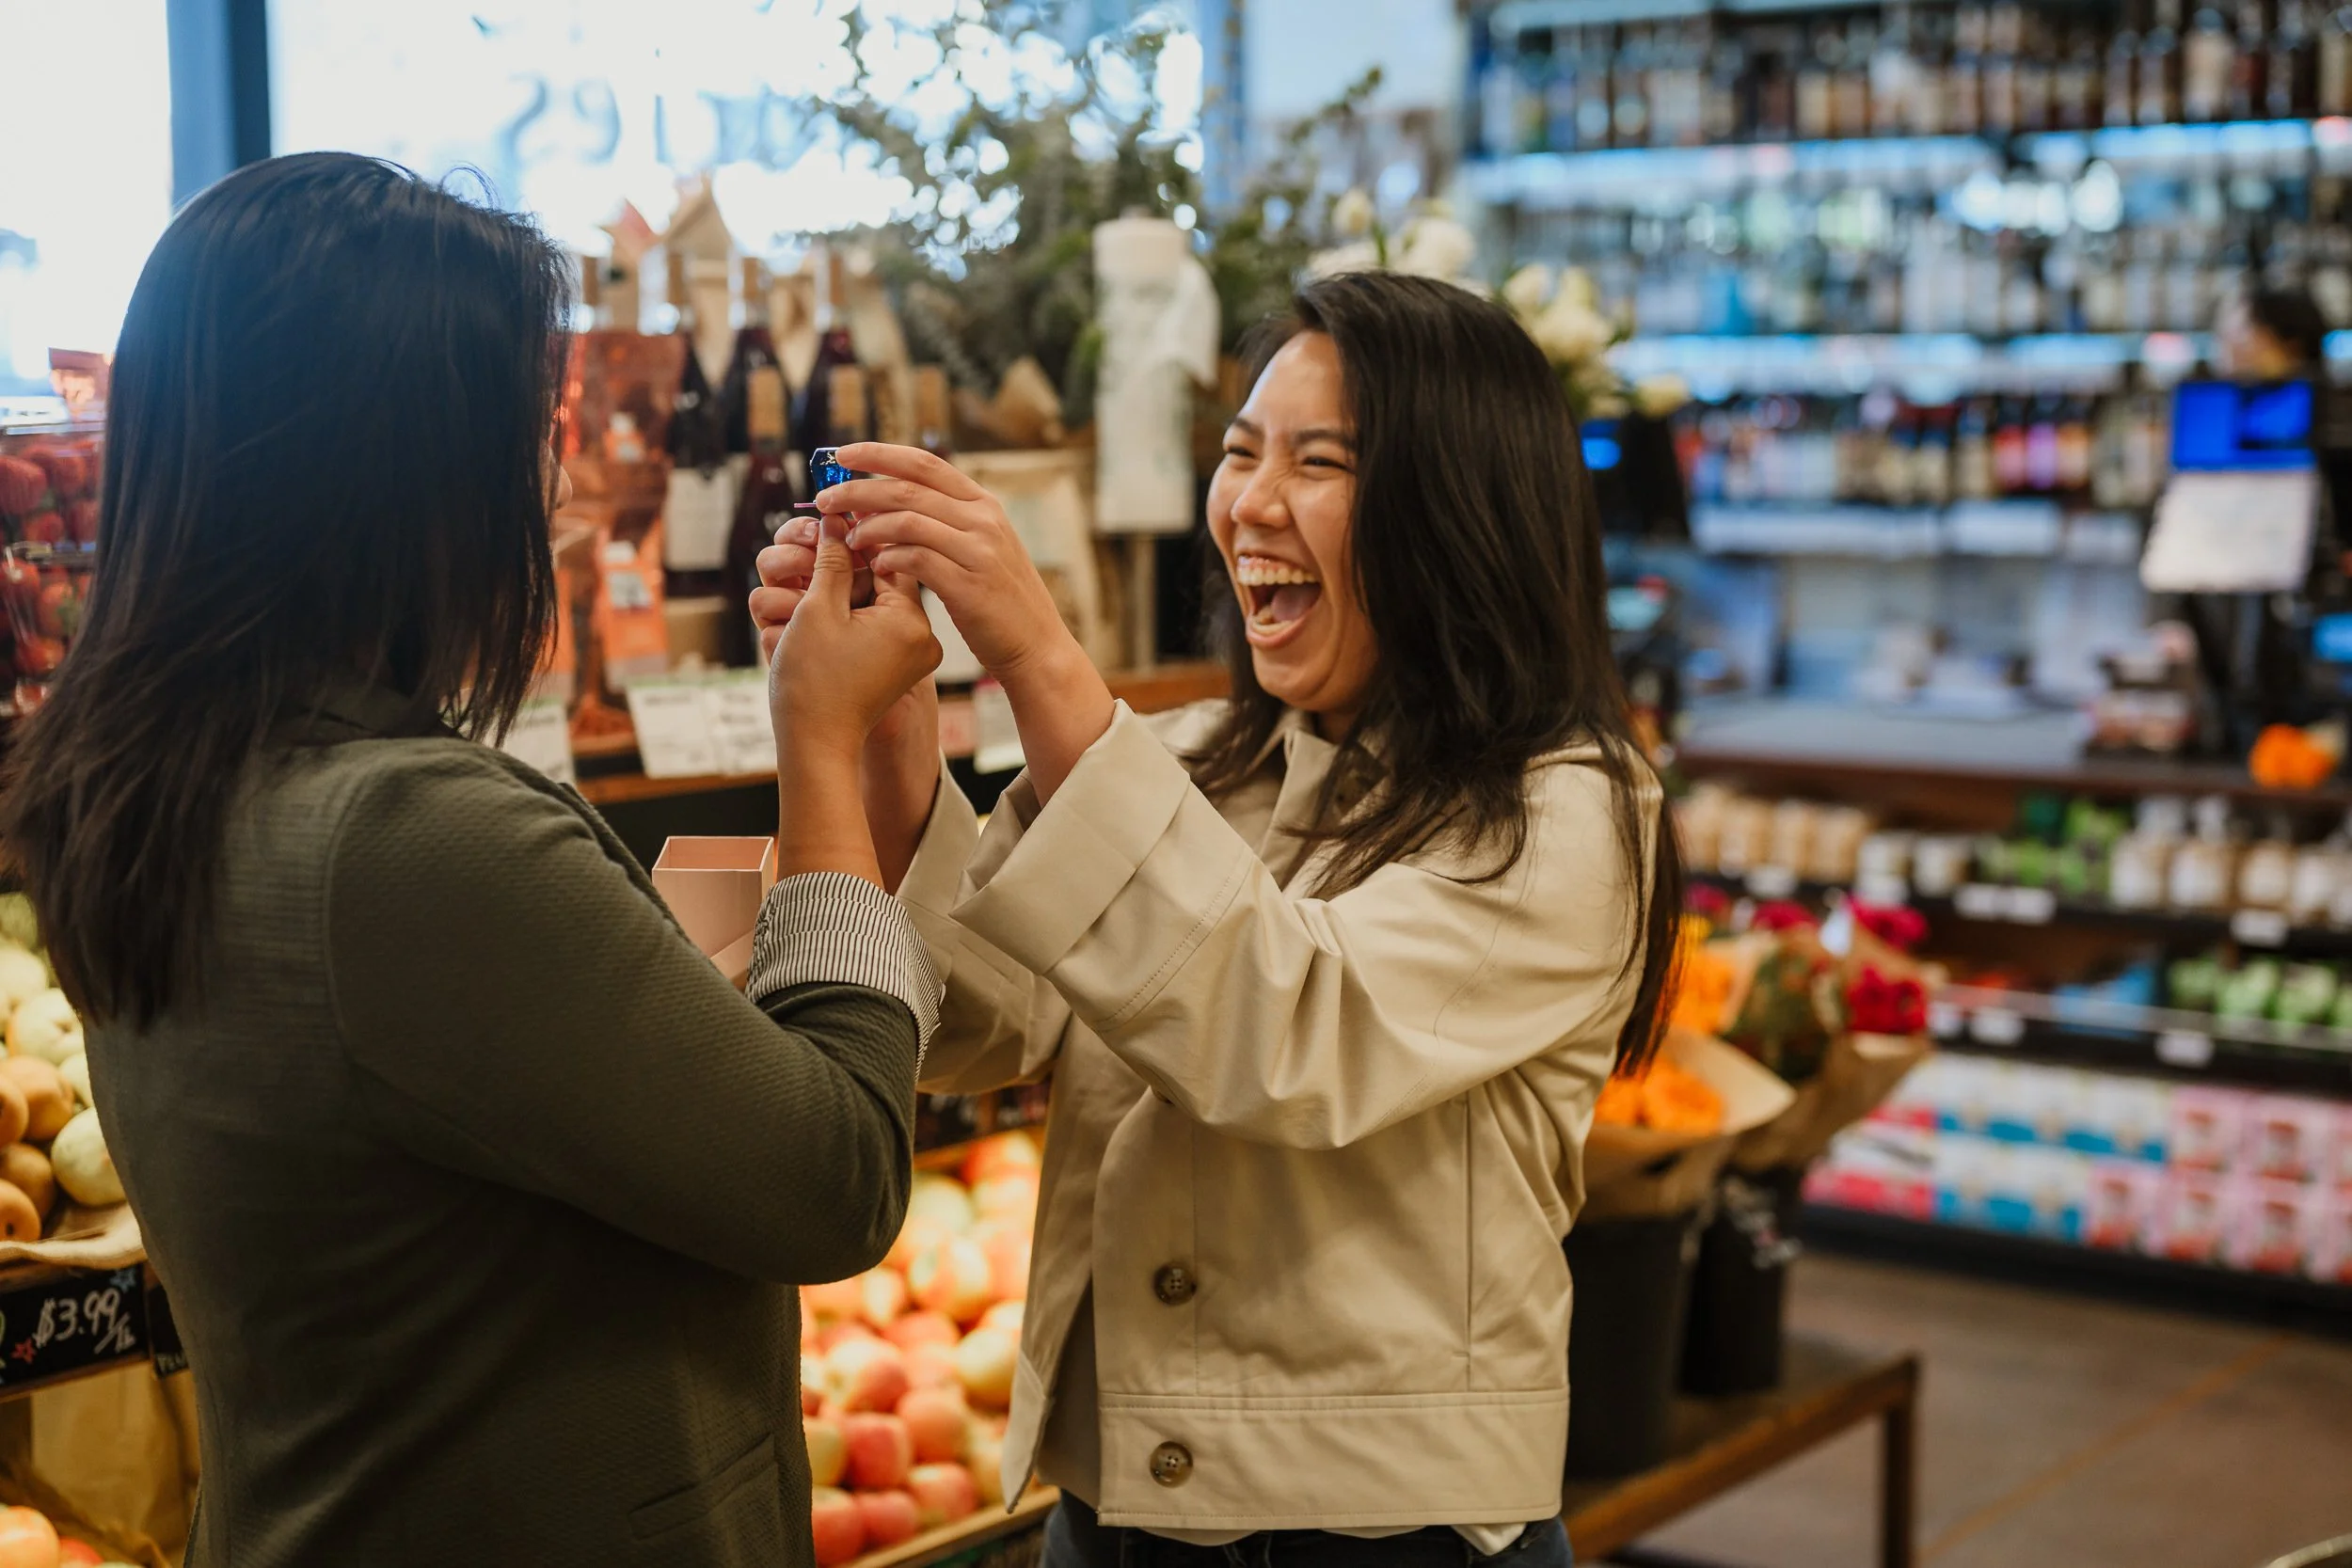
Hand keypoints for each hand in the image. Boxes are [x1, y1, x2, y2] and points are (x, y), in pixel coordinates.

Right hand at [759, 514, 940, 888]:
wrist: (813, 749)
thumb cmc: (813, 684)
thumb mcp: (818, 609)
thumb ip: (832, 558)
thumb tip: (840, 517)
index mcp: (912, 619)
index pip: (887, 553)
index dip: (848, 536)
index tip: (817, 528)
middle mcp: (917, 635)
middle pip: (872, 575)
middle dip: (825, 568)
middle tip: (791, 568)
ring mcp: (904, 653)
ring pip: (861, 600)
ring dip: (819, 595)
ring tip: (788, 608)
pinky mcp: (886, 666)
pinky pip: (860, 626)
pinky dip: (829, 621)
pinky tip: (796, 625)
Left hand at [820, 444, 1112, 804]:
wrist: (1036, 646)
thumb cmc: (999, 602)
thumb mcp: (981, 549)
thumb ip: (947, 524)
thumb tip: (890, 505)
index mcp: (983, 504)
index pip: (923, 463)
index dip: (878, 454)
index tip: (841, 454)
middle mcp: (983, 518)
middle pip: (906, 488)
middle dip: (857, 490)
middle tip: (824, 501)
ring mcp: (978, 549)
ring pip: (906, 519)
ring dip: (868, 527)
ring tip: (848, 540)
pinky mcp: (969, 583)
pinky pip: (914, 559)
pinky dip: (888, 559)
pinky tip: (875, 567)